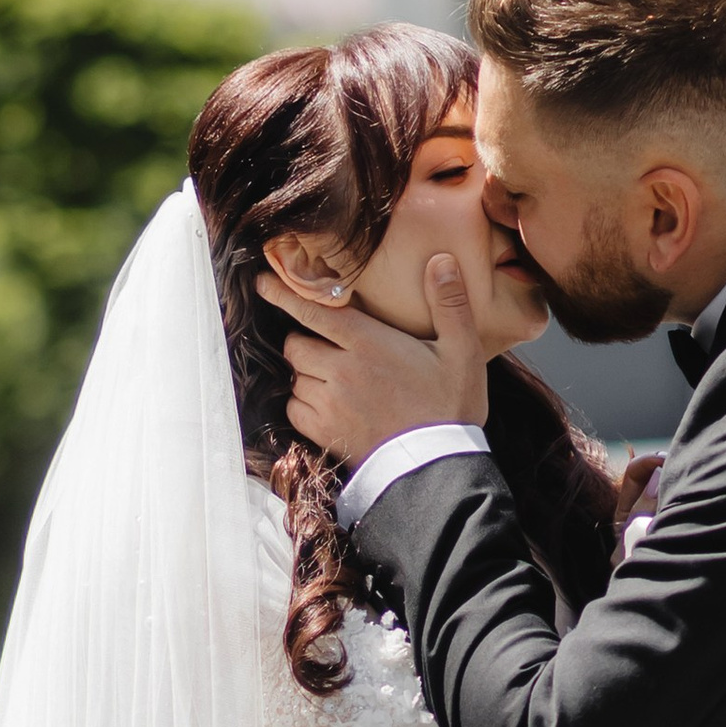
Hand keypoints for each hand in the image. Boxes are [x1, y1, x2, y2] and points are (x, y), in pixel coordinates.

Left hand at [265, 253, 494, 468]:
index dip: (285, 295)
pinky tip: (325, 404)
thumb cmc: (450, 407)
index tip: (263, 284)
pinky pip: (294, 409)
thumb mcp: (462, 352)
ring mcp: (329, 403)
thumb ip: (450, 303)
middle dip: (304, 342)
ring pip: (295, 377)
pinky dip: (302, 403)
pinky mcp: (324, 432)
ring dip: (306, 374)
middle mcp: (341, 370)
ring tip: (333, 379)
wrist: (436, 466)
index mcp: (369, 343)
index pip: (314, 311)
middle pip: (296, 345)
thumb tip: (441, 260)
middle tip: (328, 348)